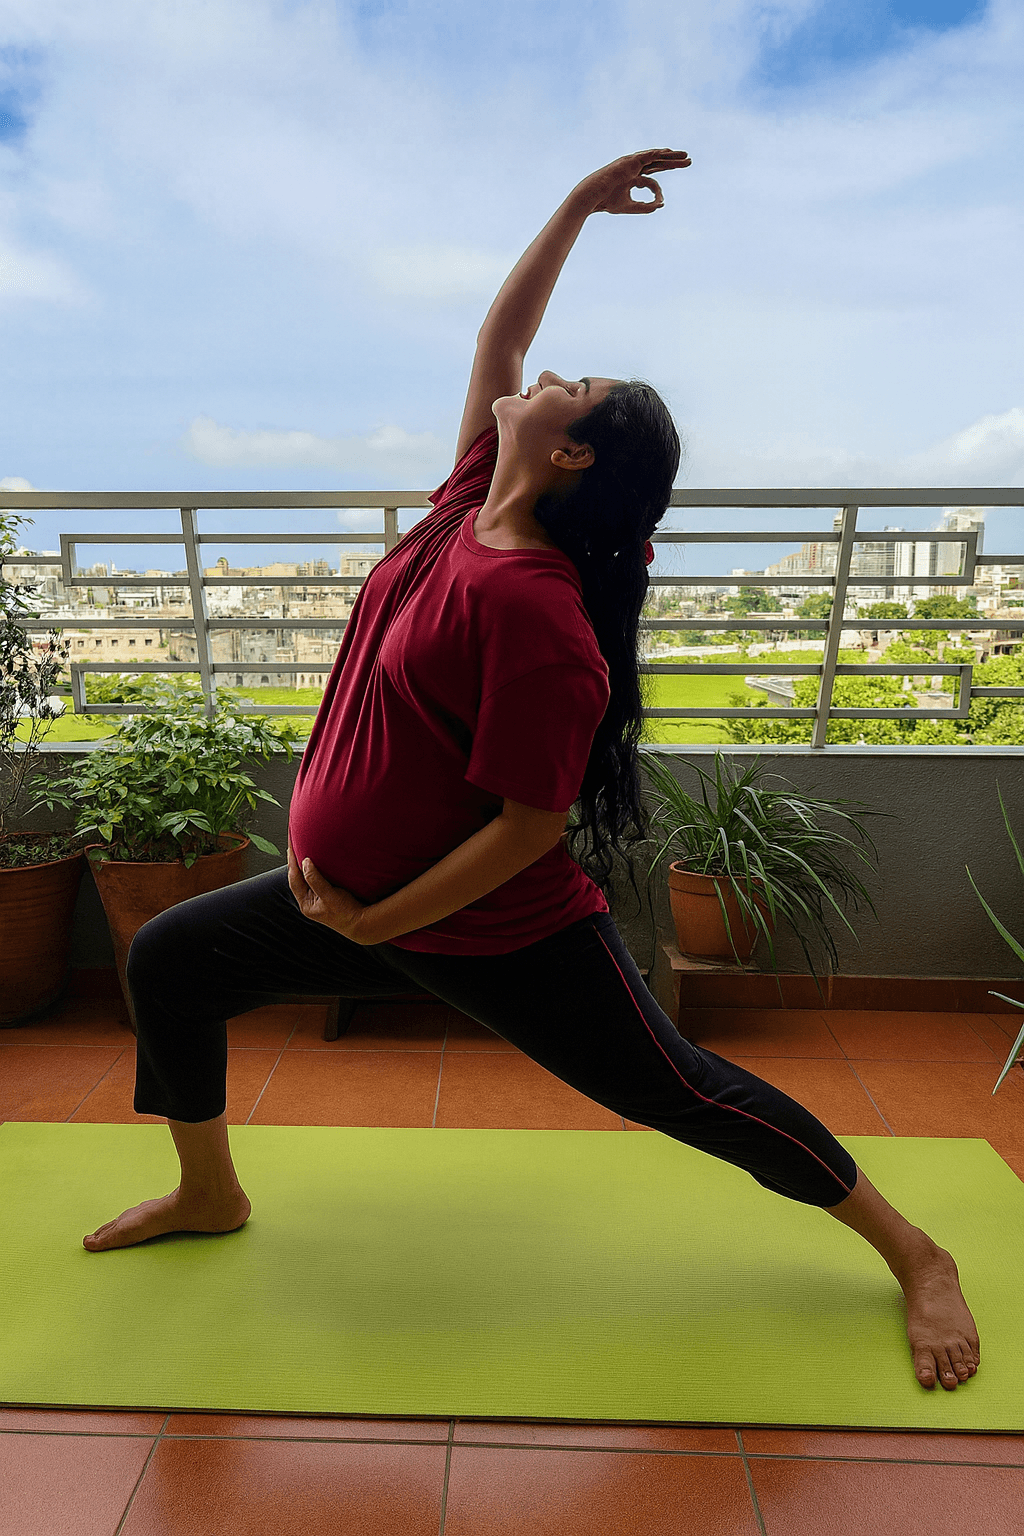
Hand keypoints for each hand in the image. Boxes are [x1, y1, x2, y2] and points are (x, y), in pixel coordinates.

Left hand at [287, 842, 369, 942]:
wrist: (361, 923)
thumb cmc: (346, 912)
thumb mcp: (330, 896)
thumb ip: (315, 880)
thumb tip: (305, 862)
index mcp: (305, 904)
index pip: (294, 879)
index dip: (292, 862)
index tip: (291, 847)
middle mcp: (308, 902)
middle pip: (296, 878)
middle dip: (293, 862)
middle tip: (292, 844)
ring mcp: (315, 899)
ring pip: (303, 879)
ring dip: (301, 865)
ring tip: (299, 850)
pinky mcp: (323, 896)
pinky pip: (313, 880)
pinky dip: (310, 870)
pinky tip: (312, 863)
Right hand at [575, 148, 690, 215]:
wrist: (595, 195)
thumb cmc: (608, 202)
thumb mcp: (629, 207)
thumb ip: (645, 207)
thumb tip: (660, 206)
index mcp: (633, 178)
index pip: (652, 182)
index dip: (658, 193)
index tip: (661, 203)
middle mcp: (634, 168)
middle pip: (658, 164)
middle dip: (674, 163)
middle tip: (688, 162)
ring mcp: (633, 163)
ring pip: (657, 157)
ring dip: (672, 156)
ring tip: (686, 155)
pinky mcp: (632, 160)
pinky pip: (650, 155)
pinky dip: (660, 153)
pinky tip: (671, 152)